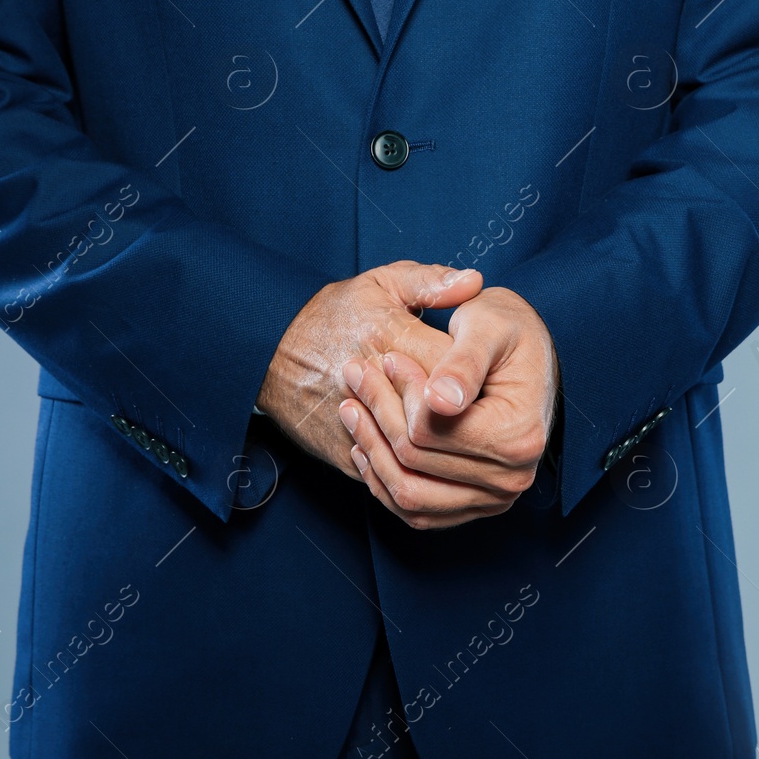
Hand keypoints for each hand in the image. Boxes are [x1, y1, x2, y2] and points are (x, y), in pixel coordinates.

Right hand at [255, 262, 481, 478]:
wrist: (267, 353)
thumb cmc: (331, 315)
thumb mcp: (380, 283)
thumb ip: (430, 282)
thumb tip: (474, 283)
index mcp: (389, 337)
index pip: (455, 368)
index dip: (478, 377)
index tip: (491, 377)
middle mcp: (374, 385)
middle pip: (443, 415)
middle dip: (469, 418)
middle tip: (489, 414)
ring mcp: (358, 424)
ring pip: (420, 456)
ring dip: (447, 452)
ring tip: (465, 439)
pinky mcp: (346, 454)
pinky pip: (393, 476)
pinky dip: (417, 471)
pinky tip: (434, 458)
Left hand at [340, 286, 557, 528]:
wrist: (527, 354)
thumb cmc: (508, 330)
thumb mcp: (489, 328)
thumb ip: (463, 363)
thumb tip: (440, 402)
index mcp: (518, 436)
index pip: (430, 429)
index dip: (399, 393)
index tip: (387, 358)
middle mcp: (512, 478)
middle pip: (415, 461)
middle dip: (378, 415)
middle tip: (355, 374)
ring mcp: (493, 499)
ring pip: (410, 494)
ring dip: (373, 452)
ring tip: (351, 410)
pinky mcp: (473, 506)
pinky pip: (417, 511)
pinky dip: (384, 481)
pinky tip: (364, 445)